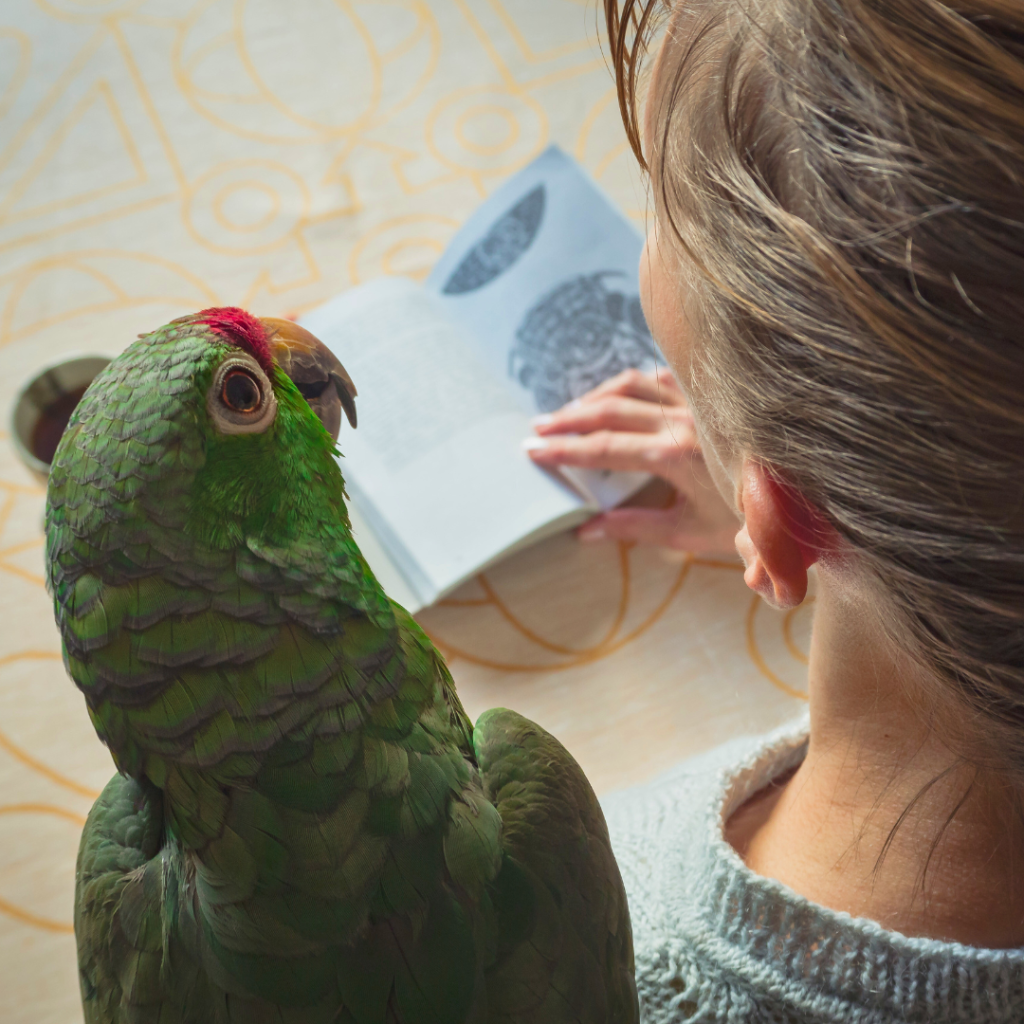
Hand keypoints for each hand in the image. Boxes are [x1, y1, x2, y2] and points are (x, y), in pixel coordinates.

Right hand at [525, 368, 738, 554]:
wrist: (807, 502)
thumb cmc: (750, 522)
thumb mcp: (688, 533)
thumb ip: (634, 529)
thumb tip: (586, 532)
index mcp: (674, 455)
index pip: (603, 449)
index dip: (564, 450)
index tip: (534, 451)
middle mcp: (683, 420)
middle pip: (609, 410)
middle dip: (569, 419)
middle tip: (538, 428)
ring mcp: (699, 402)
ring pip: (633, 384)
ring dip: (596, 396)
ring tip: (569, 412)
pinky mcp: (713, 396)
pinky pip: (663, 376)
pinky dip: (634, 384)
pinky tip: (619, 394)